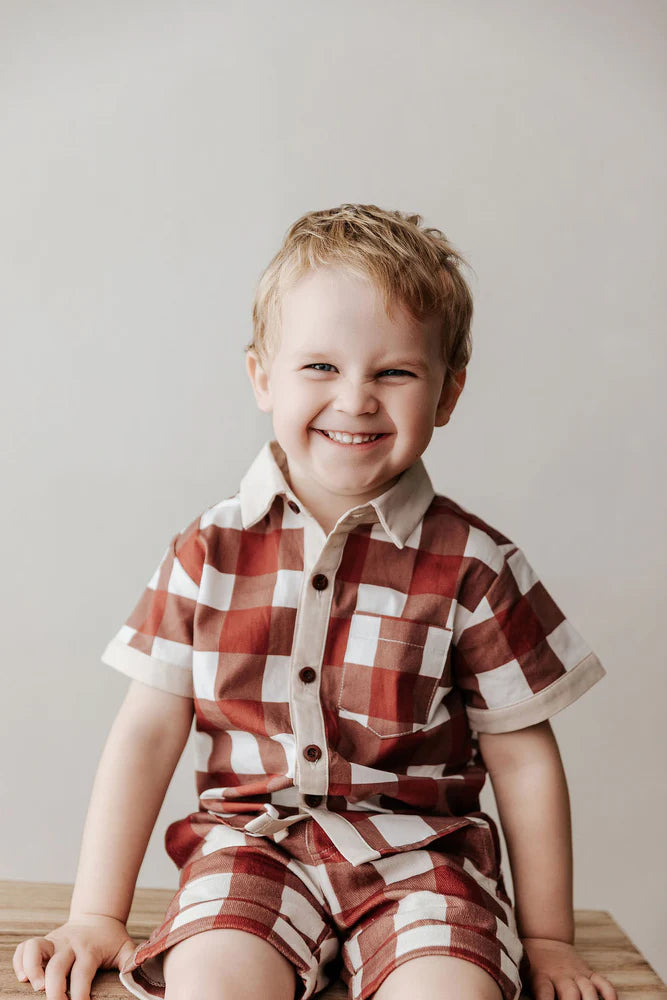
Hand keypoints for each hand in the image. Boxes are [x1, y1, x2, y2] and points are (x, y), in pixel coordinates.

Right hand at [12, 914, 135, 998]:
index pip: (82, 972)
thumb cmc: (111, 938)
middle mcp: (70, 944)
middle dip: (54, 988)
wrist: (98, 916)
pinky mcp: (44, 941)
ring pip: (36, 949)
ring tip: (36, 987)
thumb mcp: (125, 947)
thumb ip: (131, 960)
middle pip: (56, 966)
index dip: (80, 992)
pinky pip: (24, 947)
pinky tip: (24, 977)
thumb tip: (135, 973)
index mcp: (90, 949)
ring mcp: (55, 942)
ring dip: (32, 968)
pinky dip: (19, 961)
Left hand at [521, 937, 616, 999]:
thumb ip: (521, 984)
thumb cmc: (529, 961)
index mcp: (542, 976)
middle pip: (571, 995)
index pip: (545, 995)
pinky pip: (602, 983)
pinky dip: (610, 994)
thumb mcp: (520, 970)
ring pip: (588, 991)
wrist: (543, 938)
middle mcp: (561, 976)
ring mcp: (576, 973)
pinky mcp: (587, 971)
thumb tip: (507, 994)